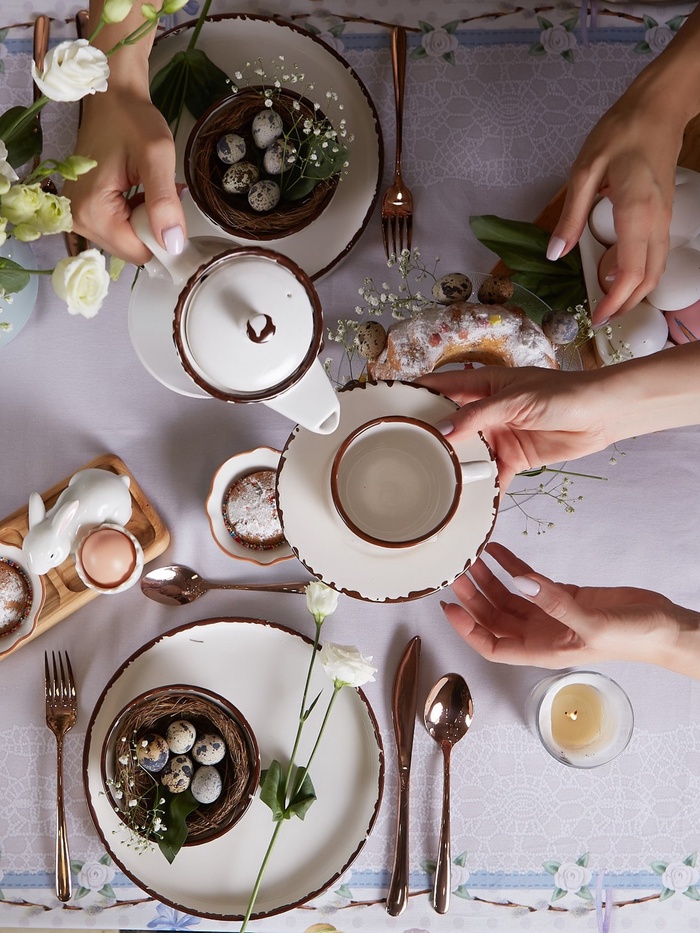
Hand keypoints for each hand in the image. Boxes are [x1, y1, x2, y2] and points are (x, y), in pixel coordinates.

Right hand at [64, 87, 185, 263]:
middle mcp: (78, 219)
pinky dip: (135, 214)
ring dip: (145, 219)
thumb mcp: (157, 157)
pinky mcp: (85, 209)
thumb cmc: (132, 119)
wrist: (112, 96)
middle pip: (131, 249)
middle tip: (157, 189)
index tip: (169, 206)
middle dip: (152, 225)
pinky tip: (139, 190)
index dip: (161, 236)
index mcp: (92, 211)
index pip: (138, 252)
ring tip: (147, 186)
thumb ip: (164, 203)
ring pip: (128, 240)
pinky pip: (119, 228)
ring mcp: (79, 215)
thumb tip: (173, 244)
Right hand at [417, 367, 609, 488]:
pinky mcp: (513, 458)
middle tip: (399, 453)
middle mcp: (485, 411)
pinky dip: (482, 491)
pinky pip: (491, 477)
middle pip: (448, 425)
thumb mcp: (515, 400)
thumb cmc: (563, 393)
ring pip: (466, 453)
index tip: (387, 405)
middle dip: (427, 437)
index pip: (439, 387)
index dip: (414, 393)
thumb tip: (441, 431)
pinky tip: (466, 505)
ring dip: (452, 467)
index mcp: (482, 385)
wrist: (602, 415)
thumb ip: (477, 415)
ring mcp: (497, 435)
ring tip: (426, 482)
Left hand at [442, 543, 693, 670]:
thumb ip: (555, 604)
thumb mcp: (592, 624)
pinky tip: (497, 551)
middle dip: (471, 598)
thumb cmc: (633, 638)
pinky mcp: (561, 595)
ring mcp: (549, 614)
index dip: (467, 630)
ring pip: (506, 597)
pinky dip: (511, 565)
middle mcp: (540, 634)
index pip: (492, 645)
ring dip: (488, 579)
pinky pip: (528, 580)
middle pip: (493, 618)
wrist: (662, 626)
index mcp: (542, 650)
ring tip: (471, 557)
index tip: (449, 609)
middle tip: (455, 572)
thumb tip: (521, 583)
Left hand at [549, 95, 680, 325]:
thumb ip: (570, 215)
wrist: (659, 107)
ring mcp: (664, 219)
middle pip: (648, 279)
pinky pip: (656, 255)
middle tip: (599, 318)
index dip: (615, 301)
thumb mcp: (585, 170)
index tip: (596, 317)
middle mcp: (656, 222)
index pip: (631, 272)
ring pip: (656, 269)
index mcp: (636, 213)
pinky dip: (640, 273)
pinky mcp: (664, 215)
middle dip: (625, 305)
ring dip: (635, 292)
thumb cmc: (621, 132)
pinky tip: (618, 274)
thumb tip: (555, 253)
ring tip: (607, 302)